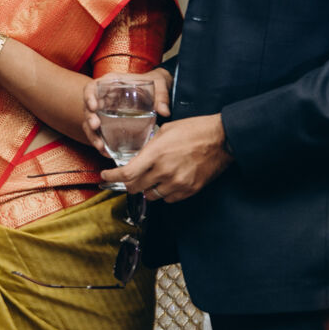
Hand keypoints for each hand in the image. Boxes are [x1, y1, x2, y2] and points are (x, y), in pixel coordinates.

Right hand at [83, 66, 171, 157]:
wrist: (157, 91)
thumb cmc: (154, 83)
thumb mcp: (160, 85)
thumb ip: (162, 97)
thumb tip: (164, 111)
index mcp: (111, 84)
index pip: (92, 88)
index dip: (89, 96)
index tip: (94, 106)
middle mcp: (104, 98)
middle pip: (88, 108)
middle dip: (89, 119)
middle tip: (95, 126)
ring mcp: (105, 112)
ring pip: (91, 124)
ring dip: (93, 135)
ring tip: (101, 147)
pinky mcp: (109, 124)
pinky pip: (99, 134)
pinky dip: (101, 143)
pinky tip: (107, 152)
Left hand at [104, 113, 228, 201]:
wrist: (222, 139)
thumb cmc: (194, 130)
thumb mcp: (166, 130)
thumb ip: (150, 146)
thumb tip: (139, 157)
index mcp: (156, 153)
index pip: (126, 173)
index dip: (112, 177)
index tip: (105, 176)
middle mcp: (164, 171)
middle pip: (135, 188)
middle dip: (128, 183)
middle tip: (129, 177)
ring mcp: (177, 183)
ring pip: (150, 196)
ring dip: (147, 189)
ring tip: (152, 178)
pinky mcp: (189, 190)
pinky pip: (168, 199)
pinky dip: (163, 193)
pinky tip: (167, 182)